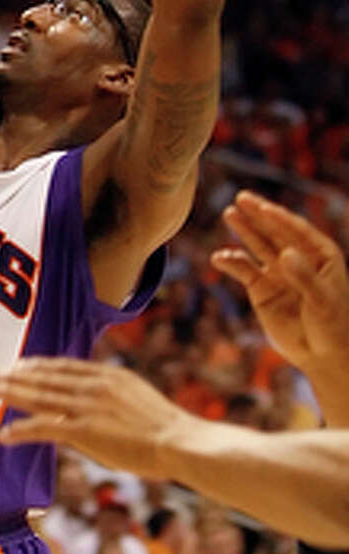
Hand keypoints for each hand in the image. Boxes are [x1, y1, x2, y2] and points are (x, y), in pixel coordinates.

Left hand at [0, 357, 183, 476]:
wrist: (180, 441)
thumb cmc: (165, 428)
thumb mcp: (138, 396)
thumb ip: (114, 393)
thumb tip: (99, 397)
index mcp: (107, 375)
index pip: (64, 367)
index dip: (38, 366)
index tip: (20, 365)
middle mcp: (93, 385)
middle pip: (44, 377)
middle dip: (15, 376)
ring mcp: (87, 407)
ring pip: (38, 397)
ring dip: (9, 393)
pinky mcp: (84, 431)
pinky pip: (45, 427)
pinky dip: (23, 430)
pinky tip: (6, 435)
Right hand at [213, 190, 348, 385]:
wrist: (323, 356)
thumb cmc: (334, 327)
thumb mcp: (322, 301)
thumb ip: (304, 277)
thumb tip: (284, 253)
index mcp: (321, 255)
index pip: (298, 231)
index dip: (281, 218)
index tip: (264, 208)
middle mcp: (297, 258)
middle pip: (275, 231)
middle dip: (259, 215)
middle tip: (241, 198)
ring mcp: (278, 272)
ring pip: (258, 245)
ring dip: (245, 230)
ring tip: (230, 213)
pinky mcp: (261, 289)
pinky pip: (244, 270)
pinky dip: (231, 262)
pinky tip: (220, 258)